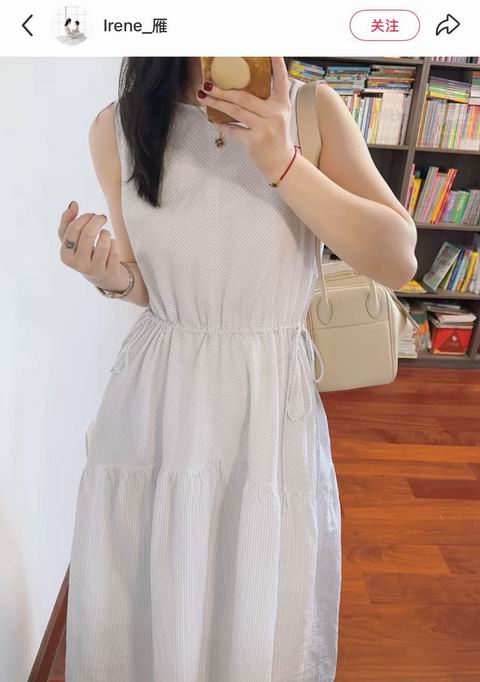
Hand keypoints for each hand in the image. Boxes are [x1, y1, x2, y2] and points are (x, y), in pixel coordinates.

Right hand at [58, 201, 129, 291]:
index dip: (84, 217)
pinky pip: (115, 250)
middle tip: (101, 217)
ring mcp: (95, 270)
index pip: (73, 229)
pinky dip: (115, 243)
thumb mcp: (73, 240)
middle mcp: (78, 264)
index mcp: (65, 255)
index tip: (91, 214)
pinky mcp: (110, 272)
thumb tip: (73, 204)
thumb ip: (68, 221)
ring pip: (103, 242)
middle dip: (97, 220)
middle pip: (88, 234)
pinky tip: (112, 245)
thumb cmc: (86, 253)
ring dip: (106, 232)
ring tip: (105, 233)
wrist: (104, 277)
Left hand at [197, 57, 295, 183]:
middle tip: (207, 84)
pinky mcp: (256, 141)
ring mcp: (265, 128)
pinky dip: (222, 125)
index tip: (270, 49)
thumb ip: (265, 101)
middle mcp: (275, 113)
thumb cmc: (276, 137)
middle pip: (245, 97)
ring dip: (217, 103)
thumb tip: (238, 86)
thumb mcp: (277, 116)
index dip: (276, 63)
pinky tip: (213, 121)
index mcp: (282, 103)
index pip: (280, 79)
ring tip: (203, 97)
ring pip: (236, 111)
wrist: (281, 163)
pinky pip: (234, 130)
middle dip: (223, 90)